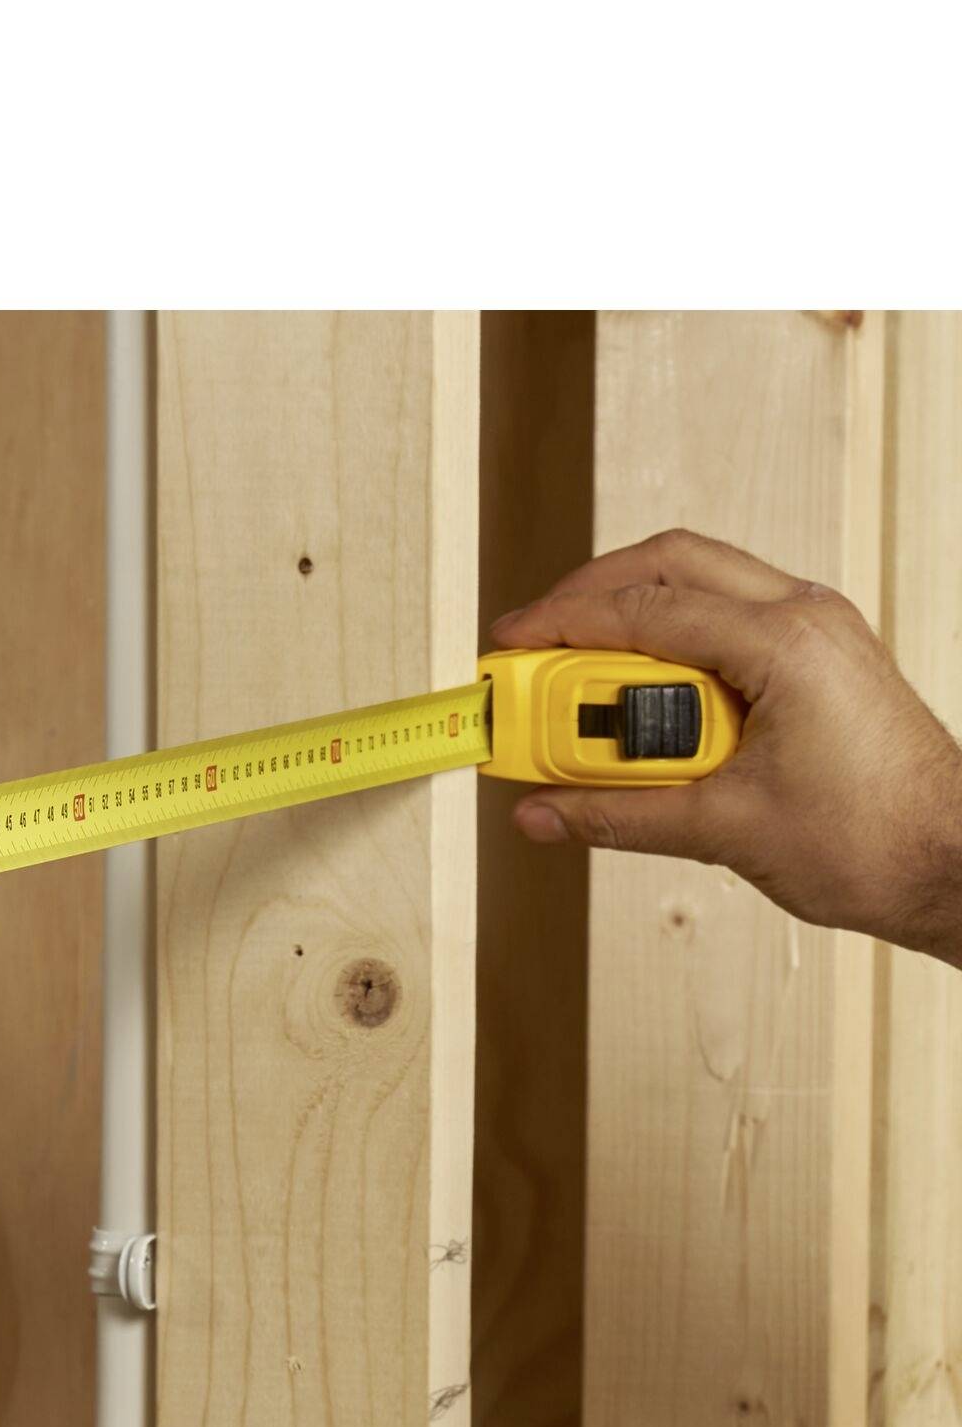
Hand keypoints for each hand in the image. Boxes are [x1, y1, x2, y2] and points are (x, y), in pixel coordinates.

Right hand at [490, 529, 961, 965]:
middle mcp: (804, 617)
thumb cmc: (875, 842)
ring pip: (700, 582)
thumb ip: (615, 815)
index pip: (646, 611)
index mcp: (785, 644)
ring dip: (631, 617)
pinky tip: (640, 697)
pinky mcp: (815, 657)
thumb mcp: (723, 830)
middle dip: (590, 594)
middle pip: (671, 563)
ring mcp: (814, 631)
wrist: (953, 863)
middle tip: (533, 642)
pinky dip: (669, 645)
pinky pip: (725, 622)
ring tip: (579, 677)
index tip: (509, 646)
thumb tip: (542, 812)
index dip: (563, 626)